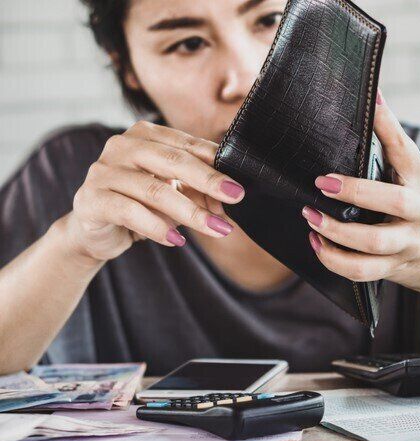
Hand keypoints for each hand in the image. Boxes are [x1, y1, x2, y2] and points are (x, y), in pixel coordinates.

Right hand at [65, 121, 244, 262]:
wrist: (95, 230)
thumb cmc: (140, 204)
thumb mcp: (175, 193)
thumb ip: (200, 189)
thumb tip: (231, 196)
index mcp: (145, 134)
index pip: (187, 145)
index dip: (216, 162)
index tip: (241, 183)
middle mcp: (121, 145)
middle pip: (173, 161)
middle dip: (209, 181)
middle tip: (236, 197)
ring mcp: (103, 170)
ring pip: (155, 190)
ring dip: (190, 212)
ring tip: (216, 228)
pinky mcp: (91, 198)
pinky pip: (130, 212)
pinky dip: (157, 227)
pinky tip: (178, 240)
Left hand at [302, 92, 419, 295]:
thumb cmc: (419, 205)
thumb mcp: (413, 173)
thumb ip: (392, 140)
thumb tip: (372, 94)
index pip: (404, 148)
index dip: (386, 125)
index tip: (368, 104)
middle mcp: (419, 211)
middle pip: (394, 202)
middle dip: (357, 192)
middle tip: (322, 183)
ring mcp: (407, 242)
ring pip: (374, 244)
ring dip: (337, 233)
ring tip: (311, 217)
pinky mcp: (393, 267)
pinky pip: (362, 270)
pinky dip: (334, 260)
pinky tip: (316, 243)